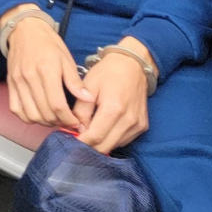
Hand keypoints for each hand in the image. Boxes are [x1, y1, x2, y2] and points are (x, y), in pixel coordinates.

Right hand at [0, 5, 87, 128]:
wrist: (25, 30)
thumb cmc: (49, 43)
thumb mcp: (67, 58)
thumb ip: (75, 81)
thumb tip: (88, 99)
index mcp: (47, 70)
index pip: (57, 104)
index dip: (67, 118)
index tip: (76, 122)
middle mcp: (30, 78)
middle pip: (44, 112)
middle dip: (58, 122)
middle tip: (67, 122)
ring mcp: (17, 83)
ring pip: (30, 115)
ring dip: (44, 122)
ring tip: (55, 119)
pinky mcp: (10, 85)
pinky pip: (16, 110)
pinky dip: (28, 117)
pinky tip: (39, 115)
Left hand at [72, 38, 152, 153]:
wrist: (133, 64)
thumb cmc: (108, 73)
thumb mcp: (88, 87)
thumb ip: (80, 112)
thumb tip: (78, 131)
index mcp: (114, 108)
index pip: (94, 138)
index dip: (79, 143)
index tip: (69, 140)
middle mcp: (129, 120)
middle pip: (103, 147)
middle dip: (88, 146)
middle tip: (78, 138)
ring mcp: (138, 124)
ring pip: (113, 146)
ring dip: (100, 143)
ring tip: (91, 130)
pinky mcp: (142, 126)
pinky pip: (122, 141)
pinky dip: (111, 139)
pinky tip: (106, 127)